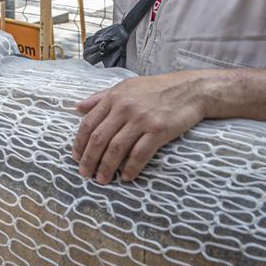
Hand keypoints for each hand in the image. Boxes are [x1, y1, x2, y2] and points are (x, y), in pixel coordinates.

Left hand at [72, 71, 209, 183]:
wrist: (189, 89)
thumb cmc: (156, 88)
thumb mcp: (125, 87)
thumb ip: (100, 97)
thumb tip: (78, 108)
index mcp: (113, 98)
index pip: (88, 123)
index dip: (80, 143)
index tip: (76, 156)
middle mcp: (124, 108)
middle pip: (99, 138)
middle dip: (89, 159)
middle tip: (85, 173)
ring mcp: (141, 120)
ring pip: (117, 148)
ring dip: (106, 167)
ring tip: (101, 179)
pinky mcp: (159, 130)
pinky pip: (140, 154)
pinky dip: (131, 168)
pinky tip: (125, 177)